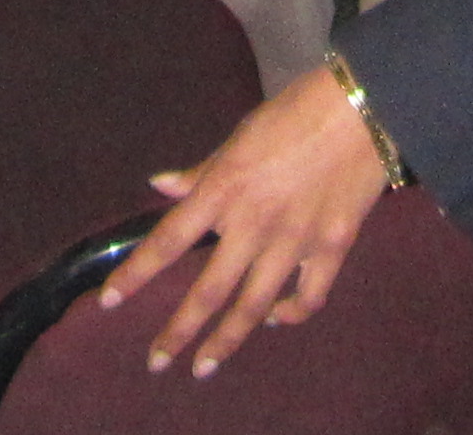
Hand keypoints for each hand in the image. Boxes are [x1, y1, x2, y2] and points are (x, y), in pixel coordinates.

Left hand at [97, 66, 393, 376]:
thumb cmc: (295, 111)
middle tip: (157, 361)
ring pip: (254, 306)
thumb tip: (161, 186)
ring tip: (205, 366)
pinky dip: (290, 314)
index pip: (168, 240)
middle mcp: (254, 222)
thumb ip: (202, 171)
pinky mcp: (332, 247)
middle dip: (179, 332)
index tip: (110, 300)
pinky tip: (276, 318)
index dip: (136, 273)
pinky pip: (308, 295)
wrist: (362, 107)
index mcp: (224, 189)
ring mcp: (294, 240)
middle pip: (208, 290)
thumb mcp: (239, 136)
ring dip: (226, 341)